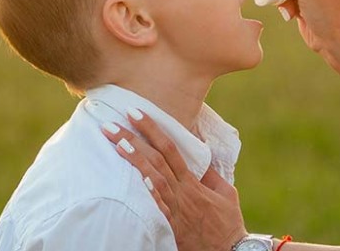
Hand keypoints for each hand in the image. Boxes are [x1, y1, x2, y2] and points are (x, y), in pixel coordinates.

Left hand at [103, 112, 246, 250]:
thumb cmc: (228, 222)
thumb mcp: (225, 192)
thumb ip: (210, 174)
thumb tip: (200, 155)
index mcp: (193, 182)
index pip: (170, 148)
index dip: (152, 129)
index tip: (135, 113)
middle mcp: (182, 192)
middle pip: (155, 160)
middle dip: (132, 139)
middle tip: (111, 124)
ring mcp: (175, 209)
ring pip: (152, 179)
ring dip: (133, 160)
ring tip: (115, 143)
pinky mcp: (170, 226)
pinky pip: (156, 207)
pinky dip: (146, 193)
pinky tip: (133, 180)